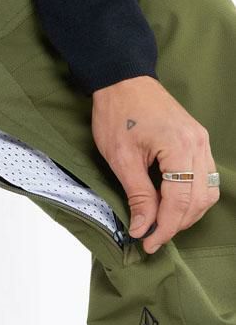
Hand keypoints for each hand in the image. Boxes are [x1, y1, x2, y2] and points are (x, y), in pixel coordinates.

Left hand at [91, 75, 219, 253]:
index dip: (164, 228)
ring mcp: (202, 141)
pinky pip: (204, 177)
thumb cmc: (117, 113)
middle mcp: (199, 144)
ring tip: (160, 223)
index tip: (147, 244)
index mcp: (180, 147)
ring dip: (186, 213)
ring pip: (207, 191)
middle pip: (200, 200)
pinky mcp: (197, 140)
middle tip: (151, 237)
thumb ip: (137, 195)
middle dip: (176, 224)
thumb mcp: (121, 158)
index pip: (180, 201)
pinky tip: (170, 203)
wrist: (122, 80)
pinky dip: (190, 196)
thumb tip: (142, 228)